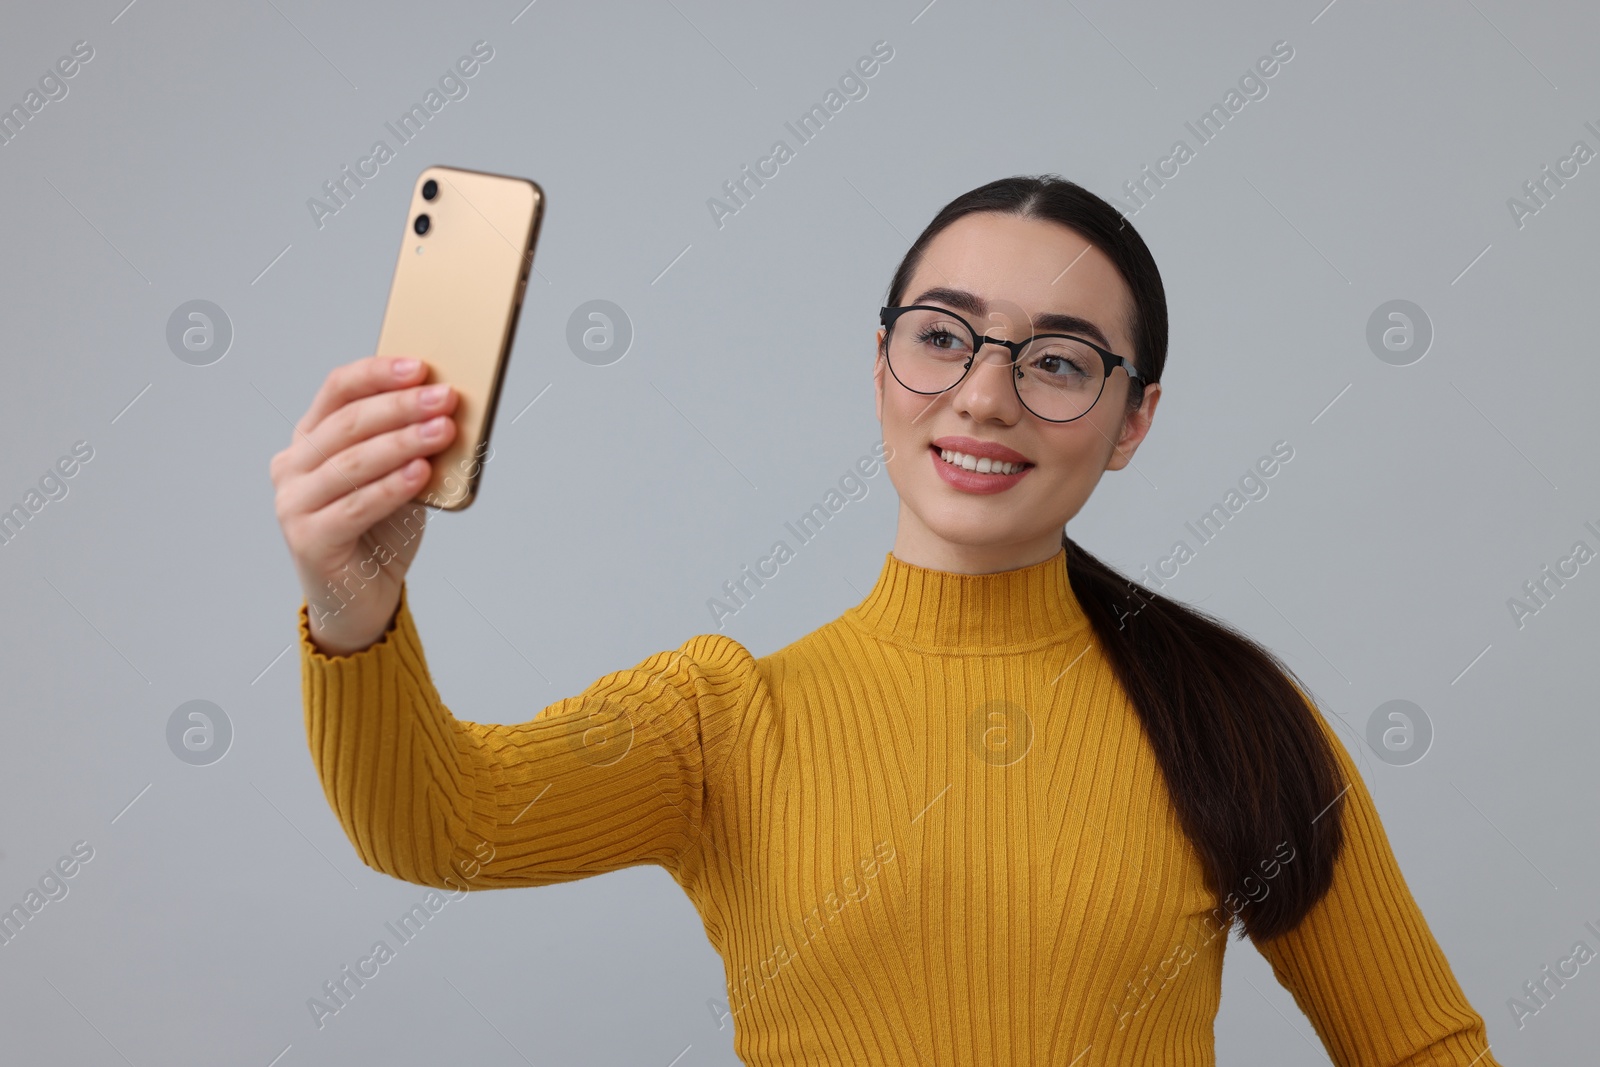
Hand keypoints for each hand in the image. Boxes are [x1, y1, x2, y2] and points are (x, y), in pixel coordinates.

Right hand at [270, 356, 457, 655]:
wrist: (363, 600)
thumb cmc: (381, 532)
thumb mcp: (398, 478)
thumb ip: (409, 446)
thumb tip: (448, 409)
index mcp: (310, 439)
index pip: (338, 390)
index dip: (378, 374)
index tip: (420, 365)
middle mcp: (292, 466)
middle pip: (348, 423)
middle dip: (401, 406)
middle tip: (444, 396)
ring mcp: (293, 503)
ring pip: (352, 462)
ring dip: (402, 442)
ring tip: (443, 430)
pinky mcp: (308, 539)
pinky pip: (356, 505)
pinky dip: (392, 486)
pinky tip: (421, 472)